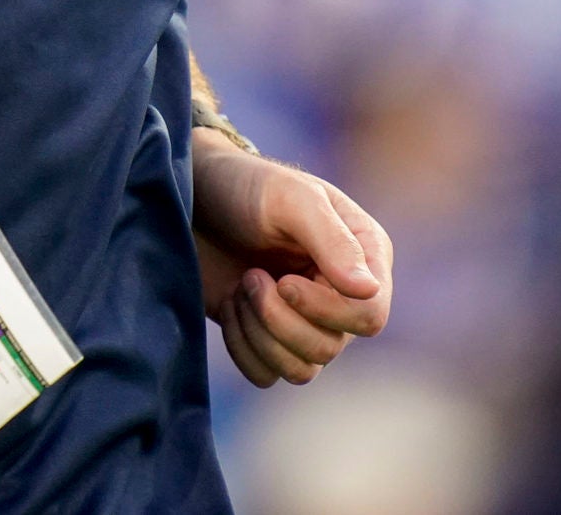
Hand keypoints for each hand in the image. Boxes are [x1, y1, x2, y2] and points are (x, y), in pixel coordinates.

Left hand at [192, 130, 392, 385]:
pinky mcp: (268, 337)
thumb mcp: (290, 199)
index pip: (369, 315)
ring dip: (259, 331)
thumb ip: (331, 240)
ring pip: (301, 370)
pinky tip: (230, 306)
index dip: (326, 310)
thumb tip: (368, 291)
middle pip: (329, 347)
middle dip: (279, 318)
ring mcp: (306, 320)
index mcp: (364, 256)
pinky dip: (242, 346)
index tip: (283, 281)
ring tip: (242, 285)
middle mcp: (342, 295)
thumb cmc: (244, 186)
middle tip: (250, 276)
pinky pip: (266, 374)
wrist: (190, 197)